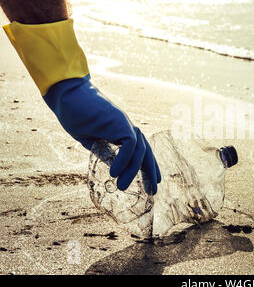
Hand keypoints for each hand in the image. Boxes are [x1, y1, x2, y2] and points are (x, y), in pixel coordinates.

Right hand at [43, 75, 160, 193]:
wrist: (67, 96)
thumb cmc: (76, 115)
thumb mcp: (91, 140)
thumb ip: (104, 153)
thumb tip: (114, 170)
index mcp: (122, 131)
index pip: (141, 151)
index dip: (148, 166)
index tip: (153, 182)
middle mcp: (127, 127)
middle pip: (146, 152)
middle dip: (151, 171)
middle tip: (153, 191)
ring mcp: (125, 124)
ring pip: (139, 150)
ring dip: (133, 171)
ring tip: (123, 187)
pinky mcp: (120, 122)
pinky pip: (128, 145)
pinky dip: (124, 160)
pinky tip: (115, 174)